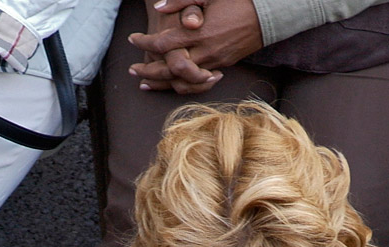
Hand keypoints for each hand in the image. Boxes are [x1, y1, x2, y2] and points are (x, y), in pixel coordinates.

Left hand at [131, 0, 261, 92]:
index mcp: (199, 31)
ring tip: (146, 82)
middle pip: (168, 69)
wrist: (268, 13)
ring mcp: (213, 62)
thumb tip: (159, 7)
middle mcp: (204, 51)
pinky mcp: (221, 67)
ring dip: (161, 83)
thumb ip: (182, 1)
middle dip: (147, 70)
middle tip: (132, 69)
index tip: (132, 39)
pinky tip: (170, 83)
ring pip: (181, 82)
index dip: (145, 42)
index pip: (164, 42)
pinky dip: (181, 85)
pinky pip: (197, 83)